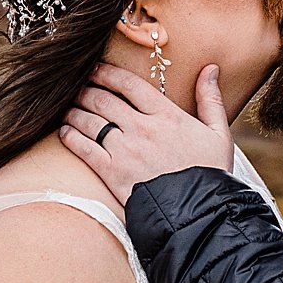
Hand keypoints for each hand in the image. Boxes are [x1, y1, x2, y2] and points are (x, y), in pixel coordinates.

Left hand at [61, 64, 234, 203]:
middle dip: (86, 90)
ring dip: (74, 111)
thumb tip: (210, 68)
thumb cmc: (211, 175)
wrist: (199, 213)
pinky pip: (84, 148)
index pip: (129, 84)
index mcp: (167, 115)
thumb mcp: (218, 134)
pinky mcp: (112, 173)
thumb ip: (210, 99)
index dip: (108, 73)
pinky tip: (64, 132)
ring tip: (67, 108)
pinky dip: (70, 137)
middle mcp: (142, 128)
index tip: (96, 68)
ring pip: (90, 121)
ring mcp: (125, 150)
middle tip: (76, 87)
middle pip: (104, 99)